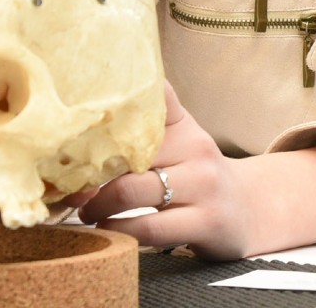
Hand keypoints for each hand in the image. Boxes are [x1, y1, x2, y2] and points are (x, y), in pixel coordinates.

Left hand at [69, 81, 315, 258]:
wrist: (250, 212)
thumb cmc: (197, 176)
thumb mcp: (180, 140)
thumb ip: (146, 117)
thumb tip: (90, 86)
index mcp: (183, 125)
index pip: (147, 100)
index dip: (109, 102)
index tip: (69, 117)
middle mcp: (197, 148)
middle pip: (126, 151)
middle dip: (87, 171)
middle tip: (65, 185)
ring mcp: (205, 185)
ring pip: (133, 190)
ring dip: (97, 204)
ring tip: (85, 210)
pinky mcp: (208, 222)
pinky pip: (150, 226)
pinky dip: (119, 229)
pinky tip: (108, 229)